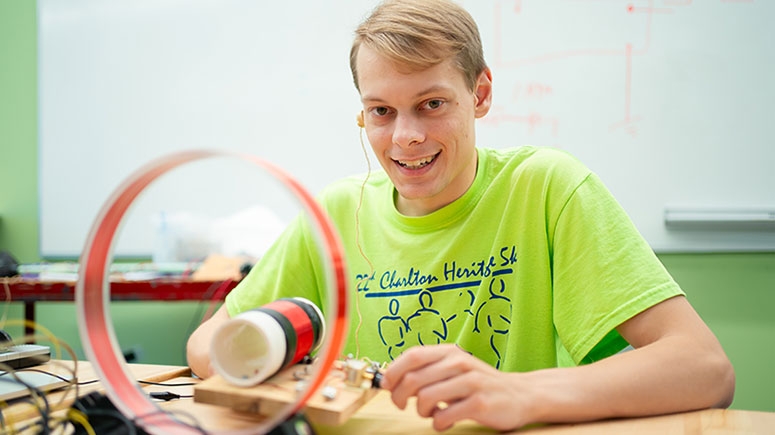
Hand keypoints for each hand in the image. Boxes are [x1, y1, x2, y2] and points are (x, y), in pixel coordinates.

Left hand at [380, 344, 531, 431]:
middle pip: (413, 379)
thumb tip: (391, 380)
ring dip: (421, 411)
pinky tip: (445, 422)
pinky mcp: (479, 403)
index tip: (386, 385)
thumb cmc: (480, 384)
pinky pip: (443, 416)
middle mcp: (459, 362)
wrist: (521, 395)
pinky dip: (438, 423)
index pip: (412, 356)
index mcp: (450, 352)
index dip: (393, 371)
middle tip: (403, 405)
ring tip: (431, 414)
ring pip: (424, 398)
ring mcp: (470, 382)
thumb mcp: (454, 369)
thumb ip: (428, 371)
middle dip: (399, 397)